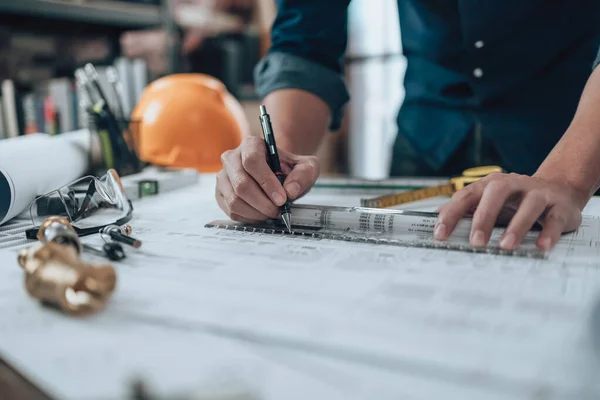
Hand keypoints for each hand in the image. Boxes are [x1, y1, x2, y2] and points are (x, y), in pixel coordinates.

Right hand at [216, 137, 319, 222]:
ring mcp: (223, 176)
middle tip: (278, 210)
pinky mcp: (220, 194)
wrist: (276, 173)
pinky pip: (231, 210)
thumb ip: (304, 174)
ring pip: (234, 200)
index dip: (267, 182)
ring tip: (272, 213)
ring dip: (256, 212)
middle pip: (241, 184)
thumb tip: (290, 190)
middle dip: (262, 202)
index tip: (282, 198)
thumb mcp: (305, 166)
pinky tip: (262, 214)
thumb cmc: (288, 169)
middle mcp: (231, 158)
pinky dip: (249, 217)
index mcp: (251, 144)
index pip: (252, 161)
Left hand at [435, 173, 586, 250]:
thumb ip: (464, 208)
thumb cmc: (515, 201)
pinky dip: (548, 233)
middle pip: (496, 193)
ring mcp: (538, 193)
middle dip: (484, 217)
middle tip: (476, 242)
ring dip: (517, 226)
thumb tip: (435, 216)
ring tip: (506, 246)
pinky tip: (541, 247)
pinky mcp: (560, 206)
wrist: (558, 190)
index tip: (440, 234)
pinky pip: (554, 219)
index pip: (467, 196)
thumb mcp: (488, 201)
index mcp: (491, 184)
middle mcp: (514, 184)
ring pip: (529, 205)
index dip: (452, 214)